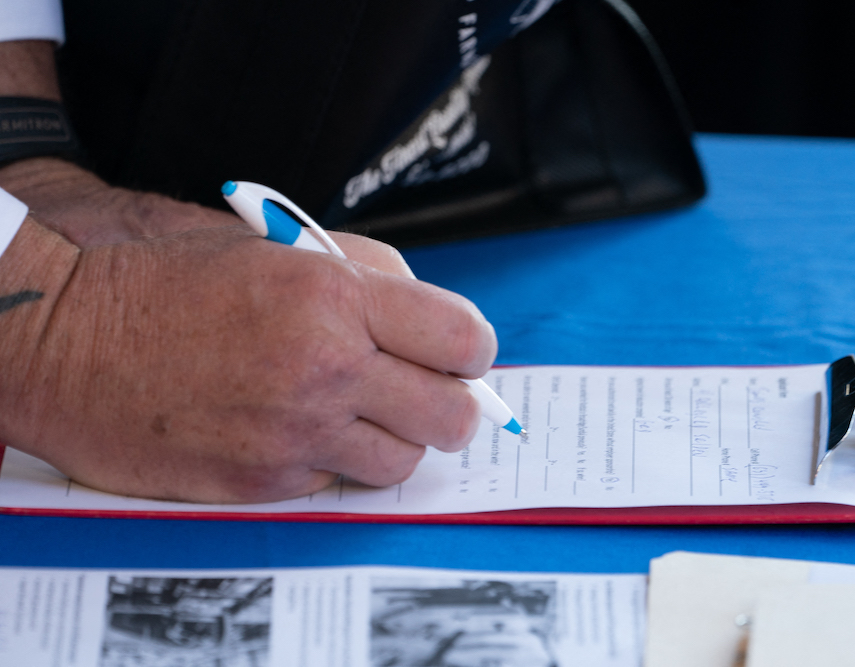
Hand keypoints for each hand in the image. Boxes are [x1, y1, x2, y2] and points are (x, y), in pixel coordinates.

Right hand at [0, 218, 496, 502]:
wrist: (64, 333)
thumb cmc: (164, 276)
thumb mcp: (275, 243)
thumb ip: (367, 274)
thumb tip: (433, 315)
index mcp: (334, 296)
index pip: (463, 339)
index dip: (472, 348)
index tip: (460, 352)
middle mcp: (325, 369)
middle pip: (451, 415)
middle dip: (448, 402)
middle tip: (421, 389)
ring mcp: (294, 433)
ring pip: (402, 461)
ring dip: (392, 436)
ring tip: (352, 408)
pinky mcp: (261, 481)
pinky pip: (337, 481)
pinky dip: (333, 459)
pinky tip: (296, 427)